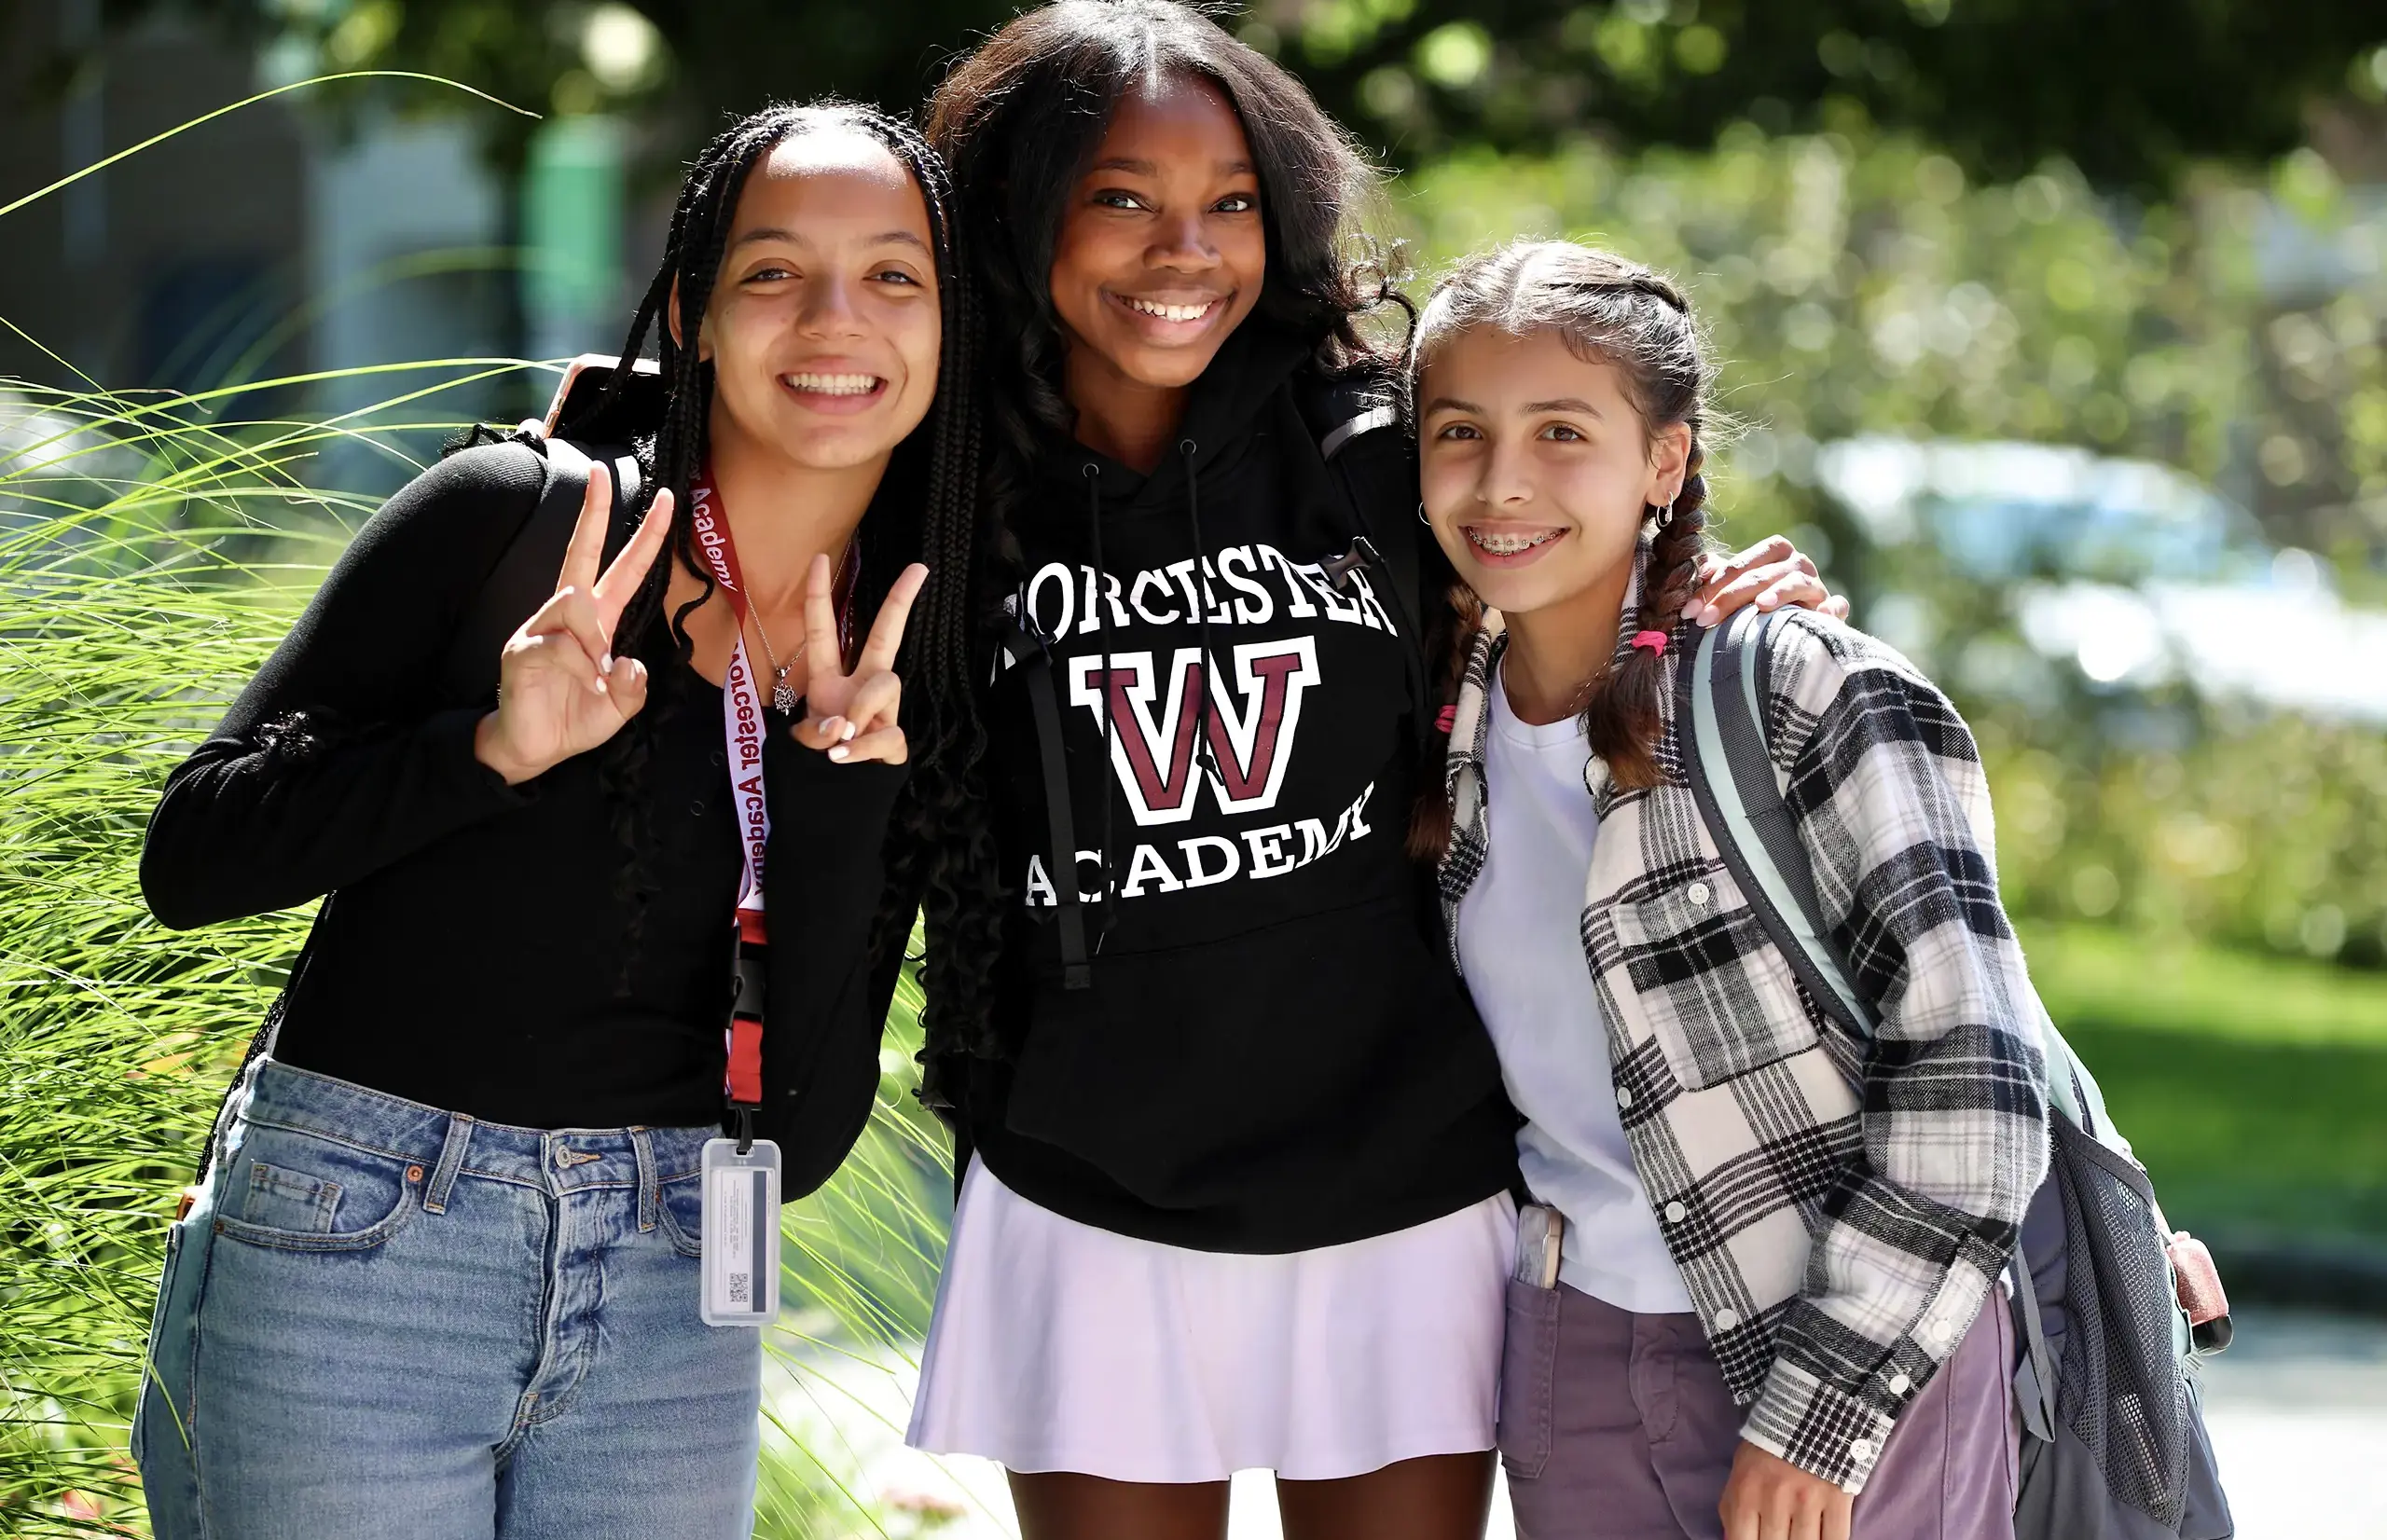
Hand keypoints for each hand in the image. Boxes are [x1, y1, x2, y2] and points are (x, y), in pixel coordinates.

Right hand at [474, 461, 673, 784]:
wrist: (534, 748)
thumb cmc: (576, 717)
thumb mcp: (621, 705)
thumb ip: (634, 685)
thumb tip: (629, 663)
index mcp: (598, 621)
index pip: (626, 570)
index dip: (645, 538)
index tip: (666, 501)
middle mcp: (569, 615)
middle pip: (581, 553)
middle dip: (593, 511)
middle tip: (601, 471)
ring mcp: (543, 627)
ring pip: (576, 604)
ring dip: (592, 645)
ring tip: (589, 679)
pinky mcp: (522, 647)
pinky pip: (561, 644)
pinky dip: (577, 668)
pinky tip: (576, 685)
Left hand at [790, 558, 927, 765]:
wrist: (836, 803)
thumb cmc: (817, 764)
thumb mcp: (802, 743)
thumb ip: (815, 732)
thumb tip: (844, 724)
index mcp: (829, 679)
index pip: (824, 630)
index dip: (818, 595)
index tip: (819, 557)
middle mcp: (860, 687)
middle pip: (883, 636)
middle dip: (899, 602)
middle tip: (918, 569)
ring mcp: (881, 712)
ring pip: (886, 684)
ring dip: (862, 705)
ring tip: (843, 736)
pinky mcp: (896, 741)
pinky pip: (887, 733)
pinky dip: (863, 748)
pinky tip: (844, 758)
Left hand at [1685, 535, 1849, 626]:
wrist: (1798, 626)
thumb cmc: (1760, 604)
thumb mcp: (1737, 589)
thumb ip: (1719, 577)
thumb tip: (1698, 568)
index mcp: (1774, 551)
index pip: (1740, 565)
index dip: (1712, 587)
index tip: (1689, 612)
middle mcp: (1797, 562)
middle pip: (1761, 575)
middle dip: (1730, 597)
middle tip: (1704, 620)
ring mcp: (1817, 584)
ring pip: (1796, 583)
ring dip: (1779, 593)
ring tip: (1759, 607)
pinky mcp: (1832, 607)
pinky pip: (1836, 605)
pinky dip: (1831, 609)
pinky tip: (1820, 615)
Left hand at [1719, 1439, 1853, 1539]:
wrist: (1808, 1415)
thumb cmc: (1767, 1449)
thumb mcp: (1740, 1474)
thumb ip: (1732, 1511)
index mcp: (1745, 1493)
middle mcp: (1774, 1499)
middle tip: (1783, 1534)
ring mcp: (1807, 1500)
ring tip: (1799, 1533)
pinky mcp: (1837, 1499)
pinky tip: (1822, 1534)